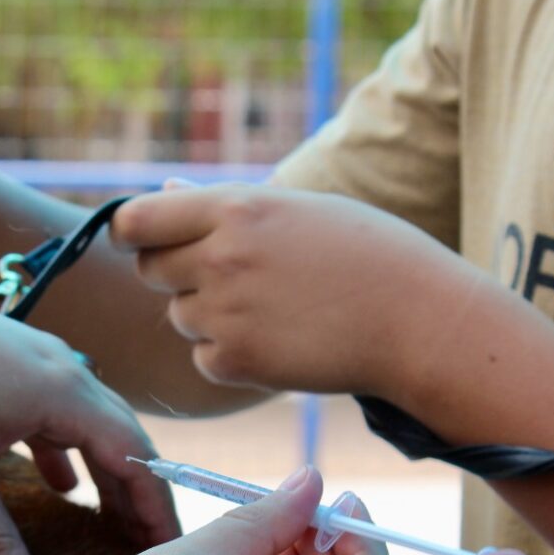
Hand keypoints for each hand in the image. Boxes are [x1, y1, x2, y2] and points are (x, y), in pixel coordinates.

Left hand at [0, 255, 179, 554]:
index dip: (158, 507)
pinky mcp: (7, 359)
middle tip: (148, 546)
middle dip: (138, 494)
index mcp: (64, 394)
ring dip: (102, 472)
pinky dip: (65, 450)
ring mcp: (35, 360)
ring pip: (88, 423)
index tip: (170, 550)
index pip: (136, 457)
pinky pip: (55, 411)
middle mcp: (63, 370)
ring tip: (109, 522)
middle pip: (122, 438)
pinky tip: (55, 484)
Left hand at [110, 184, 489, 395]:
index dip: (135, 234)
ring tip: (274, 308)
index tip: (149, 242)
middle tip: (231, 278)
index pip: (135, 221)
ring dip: (210, 316)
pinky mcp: (237, 362)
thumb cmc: (369, 254)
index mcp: (235, 207)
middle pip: (150, 270)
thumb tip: (165, 191)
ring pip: (181, 316)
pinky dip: (230, 356)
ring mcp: (225, 313)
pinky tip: (280, 341)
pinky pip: (204, 358)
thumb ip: (225, 206)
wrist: (418, 320)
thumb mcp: (298, 210)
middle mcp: (220, 257)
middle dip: (177, 273)